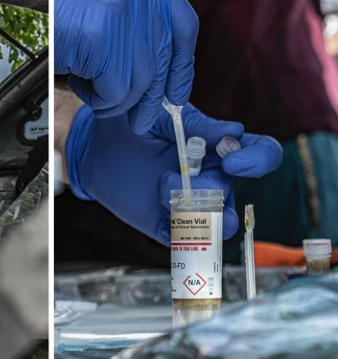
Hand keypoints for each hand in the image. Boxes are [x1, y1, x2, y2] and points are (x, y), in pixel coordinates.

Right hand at [55, 0, 197, 133]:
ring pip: (138, 82)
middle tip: (140, 119)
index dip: (181, 66)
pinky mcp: (97, 37)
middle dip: (151, 98)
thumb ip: (130, 19)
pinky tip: (79, 83)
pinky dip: (96, 99)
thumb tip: (148, 68)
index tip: (175, 92)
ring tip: (91, 90)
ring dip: (114, 99)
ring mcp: (120, 12)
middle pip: (162, 59)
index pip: (181, 27)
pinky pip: (112, 90)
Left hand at [65, 103, 282, 245]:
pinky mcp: (170, 226)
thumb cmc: (133, 123)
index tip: (230, 161)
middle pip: (231, 194)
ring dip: (195, 214)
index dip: (257, 160)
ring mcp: (194, 205)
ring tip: (163, 195)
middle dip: (203, 189)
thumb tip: (232, 132)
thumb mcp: (161, 117)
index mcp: (220, 148)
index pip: (261, 154)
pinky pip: (188, 241)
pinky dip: (179, 232)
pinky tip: (159, 210)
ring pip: (221, 224)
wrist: (96, 148)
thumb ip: (196, 125)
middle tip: (169, 176)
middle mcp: (214, 178)